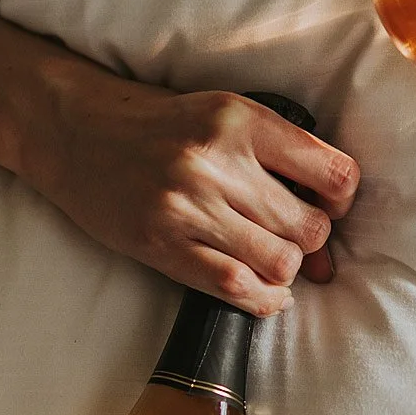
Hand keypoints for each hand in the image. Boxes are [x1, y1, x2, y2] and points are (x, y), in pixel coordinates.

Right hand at [24, 69, 360, 315]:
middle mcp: (217, 160)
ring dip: (283, 271)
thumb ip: (278, 166)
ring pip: (280, 262)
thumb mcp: (222, 116)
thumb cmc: (156, 124)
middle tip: (286, 236)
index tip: (325, 207)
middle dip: (309, 242)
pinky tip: (258, 290)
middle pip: (310, 227)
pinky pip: (236, 286)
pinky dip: (261, 298)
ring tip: (266, 260)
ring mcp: (188, 205)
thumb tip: (328, 250)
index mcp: (242, 119)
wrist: (74, 130)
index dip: (341, 202)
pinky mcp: (162, 243)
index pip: (335, 174)